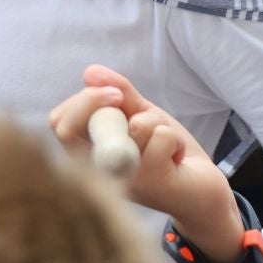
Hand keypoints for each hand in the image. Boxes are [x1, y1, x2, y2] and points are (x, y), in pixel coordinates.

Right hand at [49, 64, 239, 248]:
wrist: (202, 190)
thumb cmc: (165, 152)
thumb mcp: (140, 114)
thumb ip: (118, 93)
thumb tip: (89, 72)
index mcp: (91, 155)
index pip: (60, 124)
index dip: (80, 102)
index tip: (112, 94)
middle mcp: (100, 171)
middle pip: (73, 128)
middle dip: (101, 101)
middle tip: (128, 103)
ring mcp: (124, 179)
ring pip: (136, 125)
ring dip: (157, 121)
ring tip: (164, 142)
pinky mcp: (154, 183)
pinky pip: (161, 136)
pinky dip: (174, 138)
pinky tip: (177, 157)